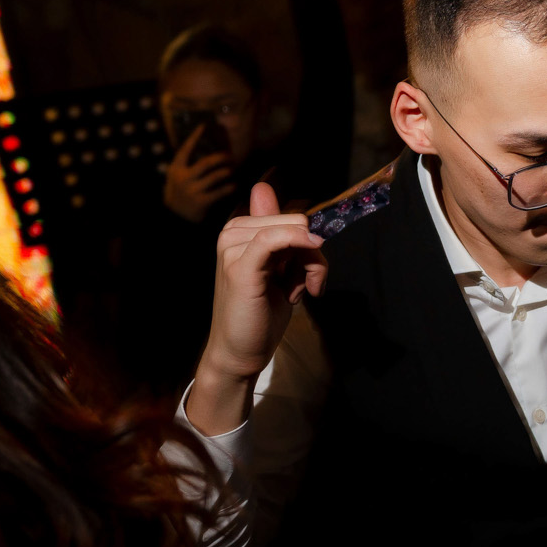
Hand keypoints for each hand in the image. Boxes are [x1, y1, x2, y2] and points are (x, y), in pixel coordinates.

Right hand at [164, 126, 234, 222]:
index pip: (185, 149)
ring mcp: (192, 190)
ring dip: (226, 171)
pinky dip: (229, 187)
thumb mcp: (176, 177)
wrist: (174, 217)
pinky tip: (233, 185)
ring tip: (231, 169)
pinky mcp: (201, 202)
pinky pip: (220, 192)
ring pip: (215, 176)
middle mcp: (183, 178)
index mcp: (176, 169)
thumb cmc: (178, 193)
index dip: (194, 137)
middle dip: (221, 157)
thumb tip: (205, 151)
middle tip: (229, 155)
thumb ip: (186, 166)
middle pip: (206, 163)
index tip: (203, 126)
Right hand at [189, 183, 326, 432]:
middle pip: (294, 221)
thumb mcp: (282, 272)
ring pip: (292, 230)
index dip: (311, 240)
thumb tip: (274, 193)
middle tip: (312, 284)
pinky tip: (309, 277)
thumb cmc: (261, 314)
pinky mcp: (238, 266)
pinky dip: (298, 247)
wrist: (239, 352)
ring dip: (311, 262)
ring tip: (303, 291)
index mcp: (240, 230)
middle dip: (313, 252)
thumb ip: (289, 240)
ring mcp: (231, 248)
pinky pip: (274, 238)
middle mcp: (232, 232)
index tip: (315, 270)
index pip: (290, 217)